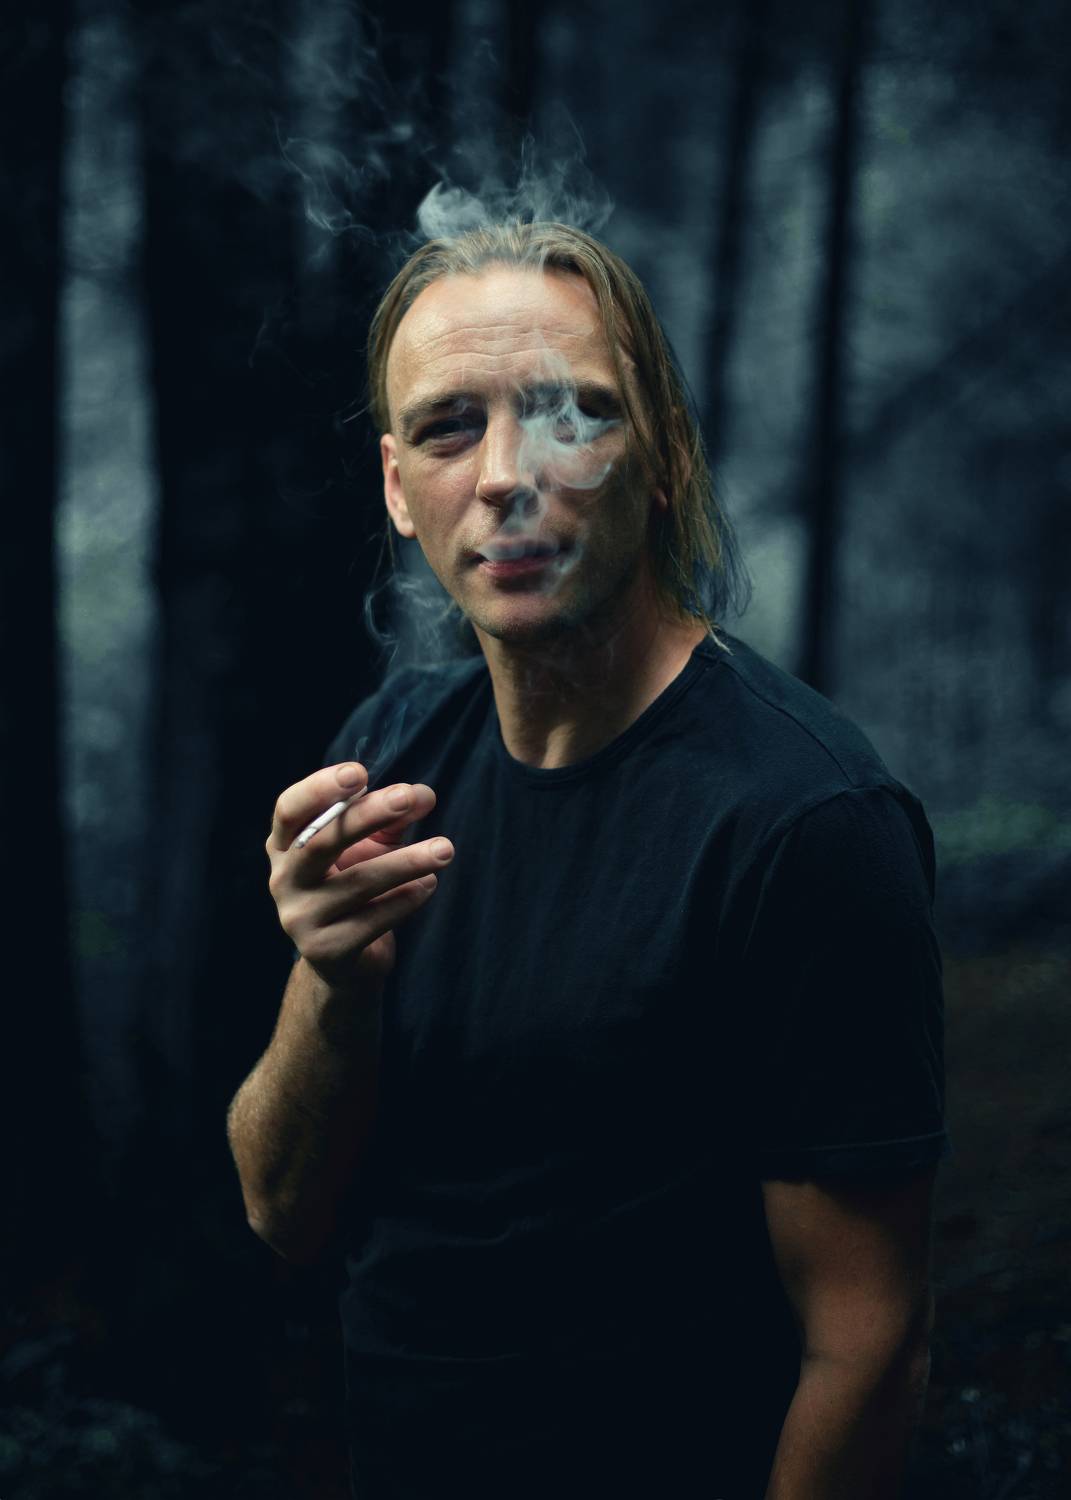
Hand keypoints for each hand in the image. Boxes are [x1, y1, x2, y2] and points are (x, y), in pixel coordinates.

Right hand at [266, 763, 453, 990]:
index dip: (320, 789)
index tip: (359, 772)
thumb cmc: (355, 884)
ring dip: (406, 862)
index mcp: (285, 846)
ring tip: (444, 849)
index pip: (289, 810)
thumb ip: (393, 817)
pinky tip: (428, 884)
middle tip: (409, 797)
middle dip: (367, 816)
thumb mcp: (372, 844)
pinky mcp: (326, 952)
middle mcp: (283, 881)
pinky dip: (405, 899)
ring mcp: (300, 919)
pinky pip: (372, 920)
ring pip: (357, 883)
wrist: (346, 959)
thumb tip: (424, 794)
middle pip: (320, 842)